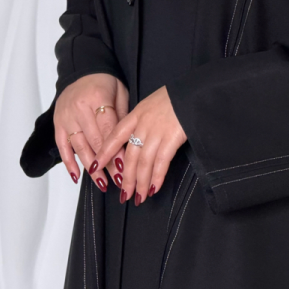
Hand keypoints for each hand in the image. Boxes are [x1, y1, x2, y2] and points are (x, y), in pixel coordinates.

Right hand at [54, 73, 128, 192]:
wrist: (83, 71)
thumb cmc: (105, 82)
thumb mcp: (120, 92)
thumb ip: (122, 115)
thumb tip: (128, 142)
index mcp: (97, 98)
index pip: (108, 128)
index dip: (117, 148)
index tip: (126, 165)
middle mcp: (79, 109)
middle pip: (95, 141)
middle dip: (108, 163)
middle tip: (119, 179)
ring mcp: (66, 117)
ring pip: (79, 147)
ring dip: (91, 168)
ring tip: (102, 183)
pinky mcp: (58, 124)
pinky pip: (62, 146)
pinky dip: (69, 163)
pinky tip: (77, 176)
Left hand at [91, 86, 186, 205]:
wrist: (193, 91)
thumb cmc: (175, 97)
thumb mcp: (152, 103)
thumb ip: (142, 120)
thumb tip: (135, 139)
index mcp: (136, 114)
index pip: (115, 136)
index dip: (104, 153)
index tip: (95, 167)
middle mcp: (143, 124)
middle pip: (129, 156)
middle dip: (126, 179)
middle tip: (124, 195)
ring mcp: (157, 131)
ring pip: (143, 162)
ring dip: (140, 183)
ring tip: (139, 197)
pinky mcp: (172, 137)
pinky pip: (161, 162)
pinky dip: (157, 177)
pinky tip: (154, 188)